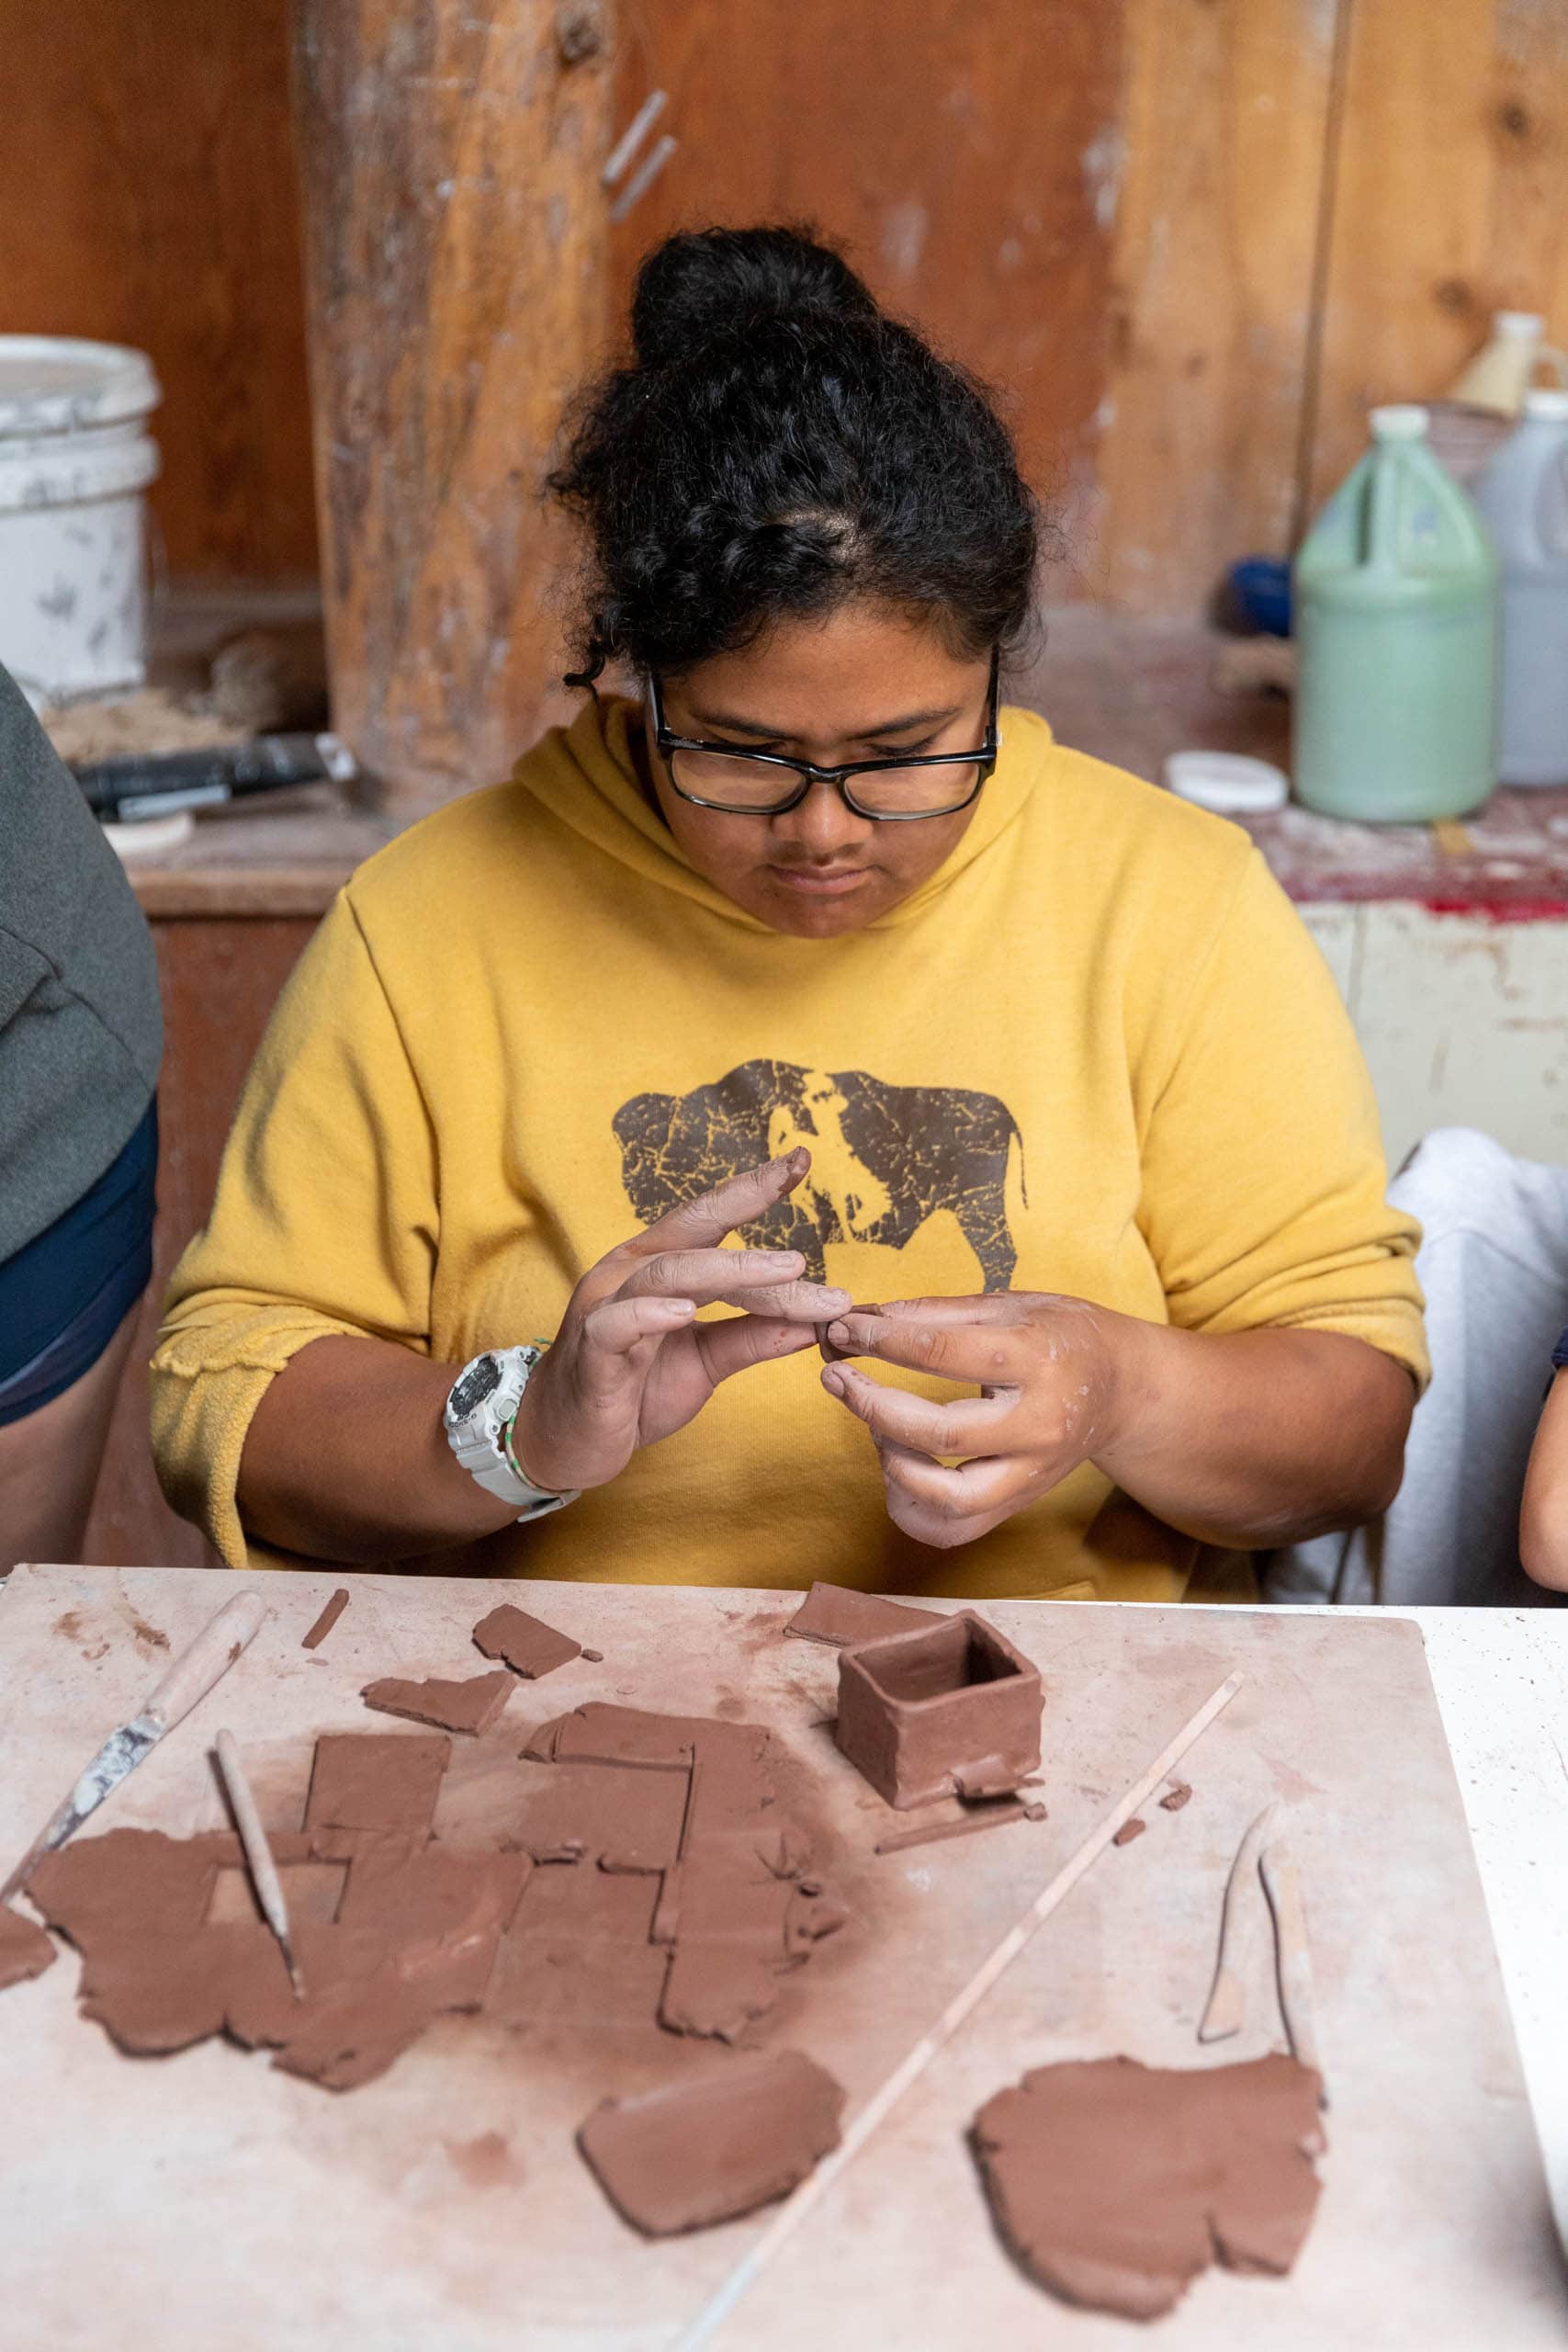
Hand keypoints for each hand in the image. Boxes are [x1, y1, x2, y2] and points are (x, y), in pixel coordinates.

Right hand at [508, 1150, 848, 1493]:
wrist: (568, 1441)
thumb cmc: (633, 1392)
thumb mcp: (705, 1362)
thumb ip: (752, 1337)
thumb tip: (816, 1321)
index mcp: (657, 1267)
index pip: (708, 1219)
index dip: (752, 1189)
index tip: (800, 1160)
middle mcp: (629, 1274)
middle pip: (694, 1235)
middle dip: (748, 1212)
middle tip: (805, 1213)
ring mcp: (606, 1309)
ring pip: (669, 1274)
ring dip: (733, 1271)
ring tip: (786, 1271)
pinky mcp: (591, 1352)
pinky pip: (617, 1324)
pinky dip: (650, 1314)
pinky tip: (684, 1313)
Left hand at [818, 1293, 1122, 1549]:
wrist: (1124, 1389)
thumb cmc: (1062, 1336)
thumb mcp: (1010, 1304)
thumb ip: (936, 1313)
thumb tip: (862, 1316)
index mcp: (1036, 1361)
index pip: (942, 1354)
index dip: (881, 1341)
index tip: (843, 1329)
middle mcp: (1037, 1425)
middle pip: (940, 1435)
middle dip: (872, 1405)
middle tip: (837, 1378)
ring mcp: (1030, 1474)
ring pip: (948, 1500)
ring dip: (893, 1465)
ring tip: (878, 1428)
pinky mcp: (1018, 1504)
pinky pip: (952, 1530)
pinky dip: (909, 1507)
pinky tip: (898, 1466)